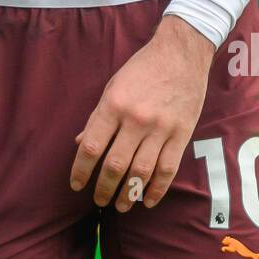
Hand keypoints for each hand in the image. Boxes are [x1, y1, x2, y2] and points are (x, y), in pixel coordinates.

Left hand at [71, 17, 214, 210]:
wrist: (181, 53)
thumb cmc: (142, 69)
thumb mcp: (113, 86)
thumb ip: (97, 117)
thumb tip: (81, 144)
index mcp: (114, 105)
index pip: (91, 146)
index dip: (81, 170)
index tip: (76, 184)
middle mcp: (136, 119)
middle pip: (115, 165)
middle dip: (103, 188)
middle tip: (98, 201)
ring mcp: (161, 128)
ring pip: (141, 172)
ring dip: (128, 194)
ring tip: (120, 205)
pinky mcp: (182, 134)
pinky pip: (168, 169)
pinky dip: (157, 189)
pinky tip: (147, 200)